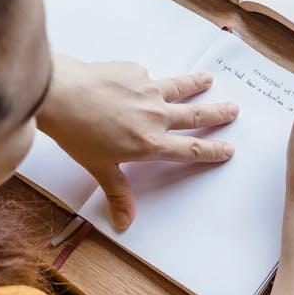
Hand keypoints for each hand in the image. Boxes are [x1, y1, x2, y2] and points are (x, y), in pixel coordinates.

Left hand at [37, 55, 238, 229]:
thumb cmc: (75, 132)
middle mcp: (155, 116)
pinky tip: (145, 78)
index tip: (227, 149)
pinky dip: (150, 79)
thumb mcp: (99, 168)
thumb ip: (118, 193)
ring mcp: (147, 90)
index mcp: (150, 143)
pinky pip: (148, 76)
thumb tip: (124, 223)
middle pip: (195, 116)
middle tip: (233, 109)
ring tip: (209, 80)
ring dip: (196, 85)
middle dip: (217, 114)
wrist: (60, 95)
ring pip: (180, 88)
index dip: (211, 151)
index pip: (189, 150)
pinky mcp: (135, 72)